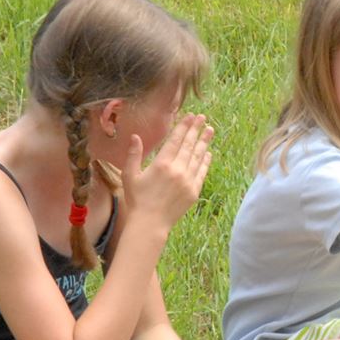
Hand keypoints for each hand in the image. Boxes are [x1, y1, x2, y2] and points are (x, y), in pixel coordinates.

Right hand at [122, 113, 214, 230]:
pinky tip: (208, 152)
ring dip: (204, 142)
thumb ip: (133, 155)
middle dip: (196, 130)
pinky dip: (206, 161)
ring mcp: (187, 180)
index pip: (176, 140)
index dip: (184, 127)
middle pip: (189, 145)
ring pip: (198, 157)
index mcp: (161, 164)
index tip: (190, 117)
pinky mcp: (194, 191)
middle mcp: (177, 170)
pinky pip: (202, 172)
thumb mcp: (130, 175)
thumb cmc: (137, 199)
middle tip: (202, 118)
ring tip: (209, 130)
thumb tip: (135, 136)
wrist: (150, 223)